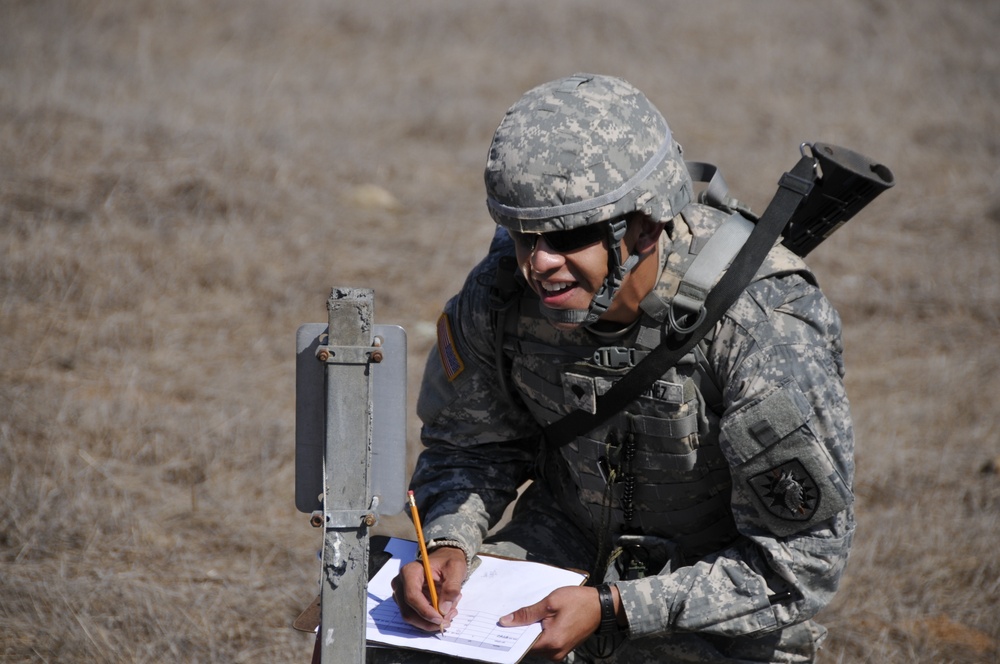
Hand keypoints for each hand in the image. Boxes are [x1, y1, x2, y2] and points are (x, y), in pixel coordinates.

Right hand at [390, 546, 466, 631]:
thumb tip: (444, 609)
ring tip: (450, 612)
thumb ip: (452, 587)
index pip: (412, 596)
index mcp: (410, 571)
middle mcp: (401, 584)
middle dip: (429, 621)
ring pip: (412, 618)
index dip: (425, 611)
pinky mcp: (407, 603)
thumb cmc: (448, 562)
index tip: (440, 619)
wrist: (445, 562)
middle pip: (409, 611)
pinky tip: (445, 611)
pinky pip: (416, 617)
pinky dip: (431, 620)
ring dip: (431, 622)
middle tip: (448, 620)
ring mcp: (402, 595)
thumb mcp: (456, 569)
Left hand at [499, 585, 613, 660]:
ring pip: (535, 646)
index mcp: (551, 642)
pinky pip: (544, 644)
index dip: (510, 635)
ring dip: (528, 633)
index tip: (498, 626)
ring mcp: (559, 653)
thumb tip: (506, 621)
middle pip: (528, 646)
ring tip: (523, 617)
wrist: (600, 606)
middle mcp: (554, 653)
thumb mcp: (550, 602)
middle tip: (509, 618)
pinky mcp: (563, 649)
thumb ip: (527, 614)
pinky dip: (537, 634)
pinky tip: (536, 621)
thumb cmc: (578, 601)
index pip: (522, 644)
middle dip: (518, 633)